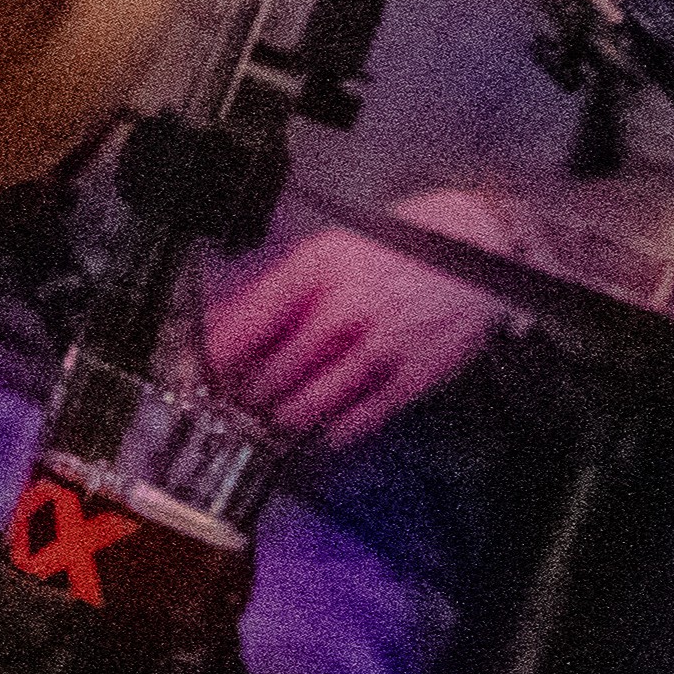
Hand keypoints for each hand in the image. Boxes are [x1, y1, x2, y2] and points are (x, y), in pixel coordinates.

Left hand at [200, 222, 507, 448]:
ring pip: (303, 408)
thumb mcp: (333, 248)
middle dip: (244, 396)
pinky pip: (353, 423)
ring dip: (281, 418)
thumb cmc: (402, 242)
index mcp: (317, 269)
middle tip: (235, 402)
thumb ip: (277, 288)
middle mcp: (342, 310)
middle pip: (267, 376)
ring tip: (274, 416)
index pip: (243, 327)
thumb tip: (222, 323)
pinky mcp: (408, 379)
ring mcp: (376, 349)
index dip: (210, 360)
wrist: (480, 241)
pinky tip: (324, 424)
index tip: (193, 377)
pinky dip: (330, 431)